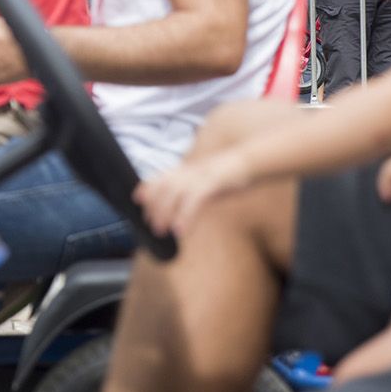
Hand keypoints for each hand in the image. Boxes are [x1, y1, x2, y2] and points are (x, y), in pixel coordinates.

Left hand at [134, 150, 252, 237]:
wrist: (252, 160)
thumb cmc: (229, 175)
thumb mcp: (207, 180)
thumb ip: (191, 189)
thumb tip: (178, 205)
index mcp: (188, 169)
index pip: (161, 177)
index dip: (147, 187)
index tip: (137, 200)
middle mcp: (190, 171)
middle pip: (164, 187)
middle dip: (154, 207)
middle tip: (151, 225)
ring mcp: (201, 176)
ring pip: (174, 193)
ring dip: (164, 213)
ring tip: (160, 230)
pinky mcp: (213, 182)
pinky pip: (195, 200)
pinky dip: (185, 216)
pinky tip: (180, 230)